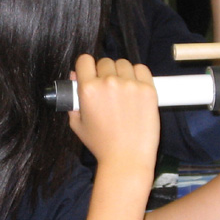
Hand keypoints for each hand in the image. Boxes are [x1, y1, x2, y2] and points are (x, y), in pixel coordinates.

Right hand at [68, 55, 158, 170]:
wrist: (127, 159)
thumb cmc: (102, 145)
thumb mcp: (78, 124)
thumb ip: (72, 100)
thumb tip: (75, 77)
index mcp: (88, 89)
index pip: (85, 60)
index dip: (87, 66)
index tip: (91, 72)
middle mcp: (108, 83)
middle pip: (105, 62)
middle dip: (105, 72)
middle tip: (109, 88)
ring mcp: (129, 85)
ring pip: (123, 64)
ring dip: (122, 73)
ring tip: (123, 90)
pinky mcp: (147, 89)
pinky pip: (142, 69)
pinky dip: (138, 74)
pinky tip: (135, 87)